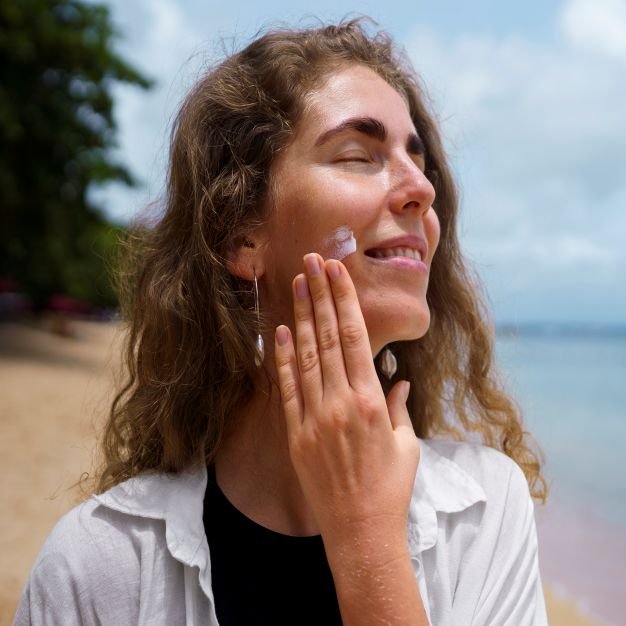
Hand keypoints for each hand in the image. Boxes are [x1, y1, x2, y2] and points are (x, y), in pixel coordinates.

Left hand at [274, 253, 420, 544]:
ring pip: (305, 355)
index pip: (355, 337)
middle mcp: (342, 402)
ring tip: (296, 284)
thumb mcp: (406, 445)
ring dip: (300, 316)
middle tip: (313, 260)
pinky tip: (278, 332)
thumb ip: (400, 406)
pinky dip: (282, 358)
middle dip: (321, 295)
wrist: (361, 530)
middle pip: (328, 337)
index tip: (337, 271)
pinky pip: (287, 388)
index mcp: (372, 400)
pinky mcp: (296, 433)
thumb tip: (398, 378)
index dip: (344, 301)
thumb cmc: (390, 487)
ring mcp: (315, 416)